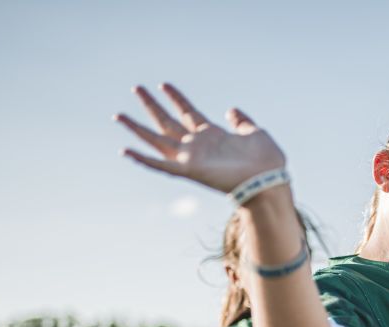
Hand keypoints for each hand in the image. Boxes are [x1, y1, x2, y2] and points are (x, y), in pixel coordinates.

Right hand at [116, 84, 285, 193]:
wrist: (269, 179)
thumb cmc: (266, 160)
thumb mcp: (254, 132)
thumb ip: (242, 121)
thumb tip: (231, 110)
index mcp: (213, 136)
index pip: (188, 112)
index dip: (176, 98)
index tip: (164, 84)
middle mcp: (198, 147)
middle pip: (168, 122)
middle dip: (152, 105)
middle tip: (136, 88)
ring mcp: (192, 159)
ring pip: (157, 141)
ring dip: (137, 128)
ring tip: (118, 115)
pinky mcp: (190, 171)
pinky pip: (162, 166)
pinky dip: (143, 159)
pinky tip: (125, 151)